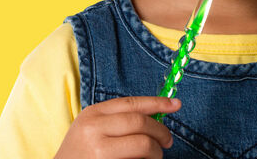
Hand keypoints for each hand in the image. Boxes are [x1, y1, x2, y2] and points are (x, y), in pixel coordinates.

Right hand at [54, 96, 180, 158]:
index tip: (176, 104)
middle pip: (141, 123)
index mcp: (92, 114)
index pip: (132, 103)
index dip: (157, 102)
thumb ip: (118, 120)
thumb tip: (157, 115)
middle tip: (168, 142)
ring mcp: (98, 151)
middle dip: (161, 132)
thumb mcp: (92, 129)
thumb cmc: (80, 155)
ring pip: (144, 145)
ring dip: (156, 152)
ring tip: (154, 157)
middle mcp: (93, 129)